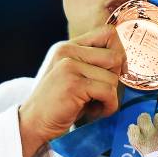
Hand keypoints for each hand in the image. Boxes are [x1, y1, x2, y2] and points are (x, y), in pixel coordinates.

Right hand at [18, 25, 125, 156]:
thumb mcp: (74, 76)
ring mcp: (69, 65)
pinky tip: (93, 112)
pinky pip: (108, 92)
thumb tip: (124, 62)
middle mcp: (68, 50)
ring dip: (110, 97)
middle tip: (100, 94)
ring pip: (113, 77)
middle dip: (115, 78)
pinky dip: (108, 106)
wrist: (33, 123)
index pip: (107, 33)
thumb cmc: (59, 104)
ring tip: (93, 105)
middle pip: (115, 55)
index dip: (119, 52)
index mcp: (69, 46)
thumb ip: (92, 64)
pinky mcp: (73, 83)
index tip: (116, 71)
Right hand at [127, 112, 157, 154]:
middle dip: (145, 118)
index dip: (134, 128)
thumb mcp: (141, 151)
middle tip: (148, 123)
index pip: (132, 128)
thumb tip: (139, 130)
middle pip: (144, 118)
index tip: (136, 130)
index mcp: (139, 142)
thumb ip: (140, 140)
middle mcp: (149, 136)